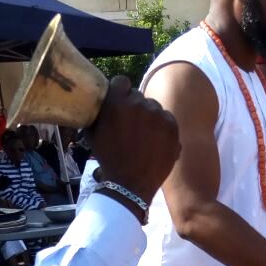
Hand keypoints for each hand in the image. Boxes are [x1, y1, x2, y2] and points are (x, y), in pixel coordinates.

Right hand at [86, 76, 180, 204]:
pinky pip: (167, 119)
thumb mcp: (92, 133)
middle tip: (131, 125)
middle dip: (134, 106)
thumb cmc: (108, 158)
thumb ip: (98, 111)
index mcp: (117, 102)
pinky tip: (155, 142)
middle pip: (138, 95)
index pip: (121, 81)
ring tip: (144, 137)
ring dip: (150, 117)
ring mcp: (158, 114)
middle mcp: (139, 103)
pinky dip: (163, 128)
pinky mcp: (173, 126)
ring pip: (154, 107)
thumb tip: (100, 101)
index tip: (119, 103)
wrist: (131, 184)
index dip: (120, 92)